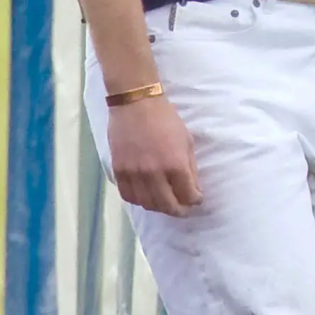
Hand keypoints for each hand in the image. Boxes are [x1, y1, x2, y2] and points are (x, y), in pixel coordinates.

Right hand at [108, 94, 201, 215]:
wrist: (136, 103)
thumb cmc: (166, 119)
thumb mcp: (187, 141)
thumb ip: (190, 168)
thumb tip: (193, 189)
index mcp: (175, 165)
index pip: (188, 196)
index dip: (195, 201)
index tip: (196, 199)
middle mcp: (154, 173)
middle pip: (167, 205)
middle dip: (178, 210)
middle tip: (182, 209)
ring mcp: (134, 173)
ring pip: (147, 204)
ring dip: (158, 207)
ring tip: (164, 203)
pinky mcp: (119, 170)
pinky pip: (128, 196)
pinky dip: (138, 200)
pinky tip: (145, 196)